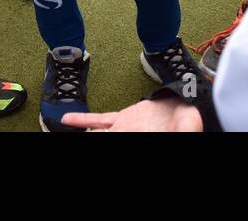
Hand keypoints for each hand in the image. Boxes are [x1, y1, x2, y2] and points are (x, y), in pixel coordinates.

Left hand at [62, 98, 203, 131]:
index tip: (89, 136)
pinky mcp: (122, 119)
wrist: (188, 108)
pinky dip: (83, 120)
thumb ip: (181, 130)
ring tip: (59, 133)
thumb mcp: (184, 128)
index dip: (99, 136)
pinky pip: (99, 119)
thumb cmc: (186, 121)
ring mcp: (122, 128)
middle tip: (60, 137)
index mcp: (138, 135)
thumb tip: (180, 127)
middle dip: (89, 139)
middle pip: (102, 138)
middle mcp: (126, 135)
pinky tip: (67, 120)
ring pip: (97, 133)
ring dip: (85, 134)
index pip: (113, 138)